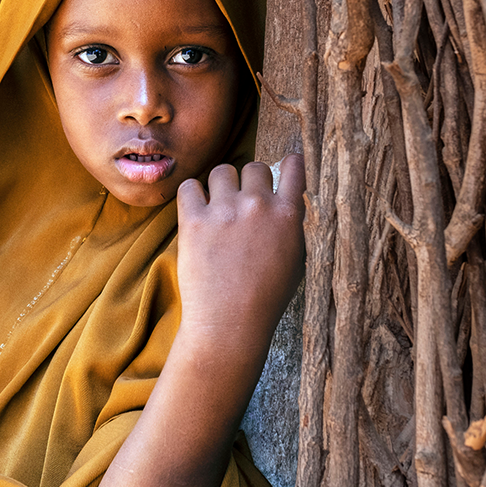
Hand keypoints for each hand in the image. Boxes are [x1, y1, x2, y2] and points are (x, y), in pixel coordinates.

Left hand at [175, 153, 305, 351]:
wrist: (231, 324)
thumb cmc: (266, 299)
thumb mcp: (296, 261)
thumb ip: (292, 228)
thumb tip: (287, 204)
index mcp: (288, 216)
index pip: (294, 169)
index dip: (290, 163)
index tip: (285, 163)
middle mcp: (258, 206)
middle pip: (254, 167)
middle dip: (248, 182)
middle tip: (242, 203)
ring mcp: (225, 211)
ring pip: (222, 171)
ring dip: (220, 186)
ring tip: (218, 209)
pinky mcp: (194, 220)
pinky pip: (189, 186)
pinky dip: (191, 195)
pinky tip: (195, 211)